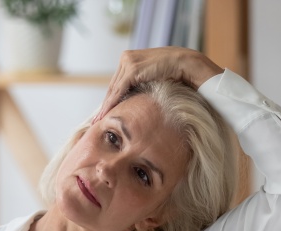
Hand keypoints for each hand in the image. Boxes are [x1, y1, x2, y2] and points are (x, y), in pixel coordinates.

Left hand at [95, 47, 222, 120]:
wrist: (185, 63)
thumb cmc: (173, 73)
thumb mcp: (151, 79)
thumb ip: (140, 85)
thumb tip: (132, 101)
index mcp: (129, 58)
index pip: (117, 83)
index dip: (110, 99)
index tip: (103, 113)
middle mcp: (126, 58)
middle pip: (113, 87)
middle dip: (105, 105)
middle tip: (96, 120)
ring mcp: (128, 62)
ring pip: (113, 89)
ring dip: (106, 106)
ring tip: (98, 121)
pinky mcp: (132, 69)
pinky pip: (119, 90)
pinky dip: (112, 103)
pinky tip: (106, 114)